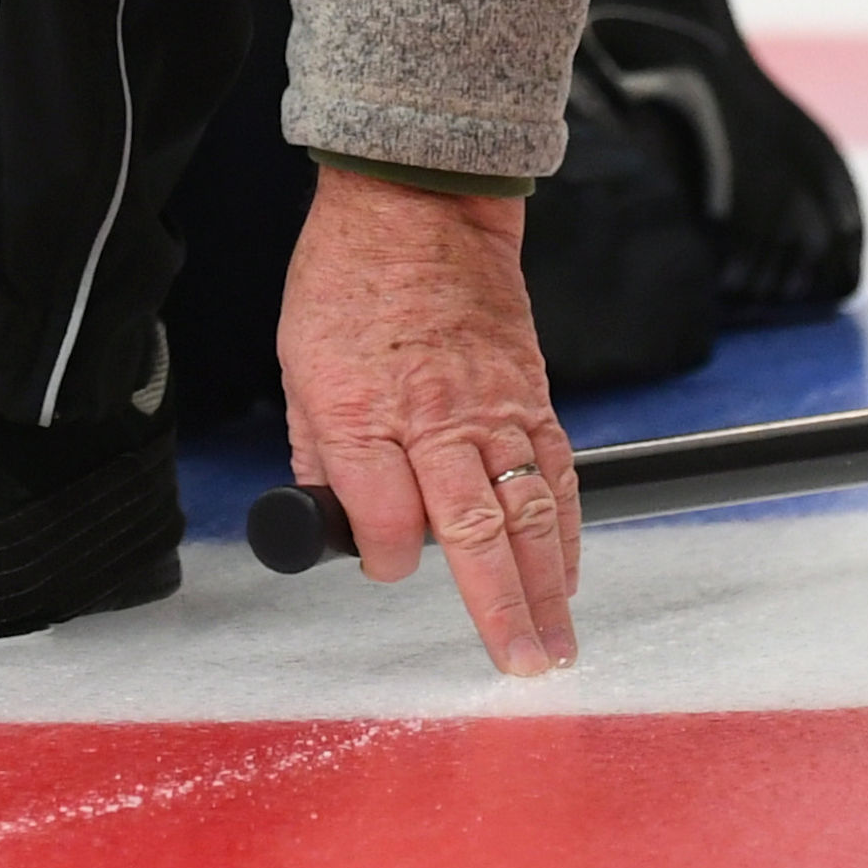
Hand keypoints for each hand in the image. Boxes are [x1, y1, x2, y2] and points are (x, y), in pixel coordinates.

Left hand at [279, 168, 578, 675]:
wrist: (417, 203)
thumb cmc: (346, 278)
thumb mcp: (298, 363)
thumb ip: (319, 447)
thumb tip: (328, 513)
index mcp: (360, 411)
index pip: (382, 519)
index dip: (383, 559)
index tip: (383, 564)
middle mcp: (431, 417)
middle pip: (469, 530)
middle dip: (496, 608)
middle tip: (518, 664)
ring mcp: (489, 406)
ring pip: (527, 510)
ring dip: (547, 585)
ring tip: (555, 643)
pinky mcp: (530, 393)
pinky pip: (557, 471)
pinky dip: (568, 528)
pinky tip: (569, 572)